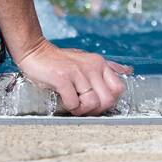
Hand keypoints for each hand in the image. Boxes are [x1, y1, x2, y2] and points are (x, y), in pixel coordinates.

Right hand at [14, 39, 132, 115]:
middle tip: (83, 108)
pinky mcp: (62, 77)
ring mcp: (77, 71)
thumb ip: (106, 67)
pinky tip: (63, 100)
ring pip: (93, 102)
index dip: (108, 101)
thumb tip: (128, 70)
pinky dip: (69, 106)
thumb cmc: (58, 61)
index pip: (119, 89)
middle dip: (96, 109)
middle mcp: (92, 66)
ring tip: (73, 105)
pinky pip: (74, 102)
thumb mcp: (85, 60)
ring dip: (82, 110)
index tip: (95, 102)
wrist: (33, 51)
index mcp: (99, 63)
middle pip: (108, 99)